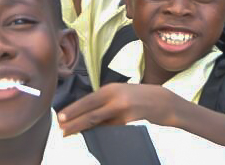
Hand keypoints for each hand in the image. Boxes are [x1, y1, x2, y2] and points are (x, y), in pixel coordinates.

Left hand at [59, 84, 181, 134]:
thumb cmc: (139, 97)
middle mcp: (115, 98)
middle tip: (60, 129)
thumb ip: (105, 102)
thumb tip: (87, 116)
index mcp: (110, 89)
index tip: (60, 117)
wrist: (164, 101)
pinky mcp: (130, 122)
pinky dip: (101, 132)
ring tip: (69, 133)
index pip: (87, 100)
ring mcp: (123, 110)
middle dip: (73, 122)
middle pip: (90, 113)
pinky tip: (92, 135)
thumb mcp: (120, 94)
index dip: (73, 110)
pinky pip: (111, 129)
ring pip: (98, 122)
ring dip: (83, 128)